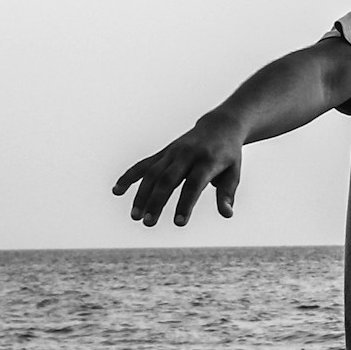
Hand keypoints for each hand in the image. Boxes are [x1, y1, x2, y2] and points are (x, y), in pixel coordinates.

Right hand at [113, 116, 243, 226]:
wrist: (219, 126)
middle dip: (157, 202)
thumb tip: (227, 214)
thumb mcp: (233, 173)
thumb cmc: (228, 156)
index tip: (179, 223)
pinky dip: (129, 176)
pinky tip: (117, 191)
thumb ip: (227, 193)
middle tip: (148, 223)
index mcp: (207, 161)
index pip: (193, 185)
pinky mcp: (163, 152)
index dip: (185, 204)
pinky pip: (144, 164)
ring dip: (141, 195)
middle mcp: (186, 155)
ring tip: (135, 216)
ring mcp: (172, 152)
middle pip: (168, 180)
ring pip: (152, 173)